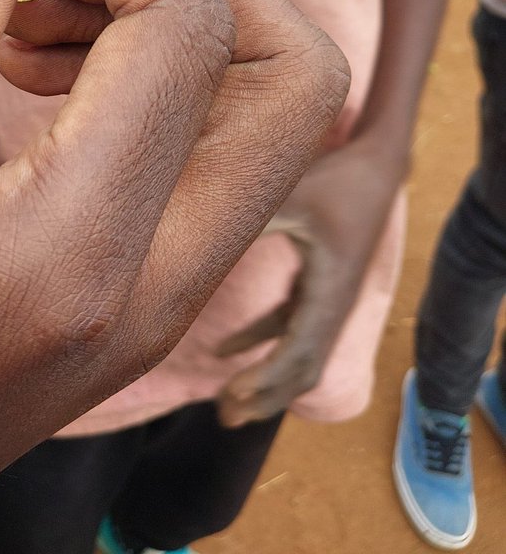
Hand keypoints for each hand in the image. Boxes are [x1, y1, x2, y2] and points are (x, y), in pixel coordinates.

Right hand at [0, 0, 347, 553]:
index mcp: (71, 258)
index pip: (187, 36)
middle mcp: (154, 286)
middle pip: (289, 78)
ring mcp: (161, 301)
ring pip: (264, 114)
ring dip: (176, 12)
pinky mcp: (139, 298)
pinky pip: (204, 152)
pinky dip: (153, 71)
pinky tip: (38, 56)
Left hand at [216, 131, 400, 425]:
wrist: (377, 161)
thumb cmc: (336, 175)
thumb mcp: (291, 193)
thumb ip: (250, 215)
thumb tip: (199, 232)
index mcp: (331, 292)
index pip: (300, 354)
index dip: (266, 381)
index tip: (231, 395)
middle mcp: (333, 303)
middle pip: (302, 370)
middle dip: (265, 396)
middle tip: (223, 417)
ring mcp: (328, 296)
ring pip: (297, 355)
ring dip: (264, 379)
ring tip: (225, 404)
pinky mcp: (319, 284)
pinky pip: (289, 327)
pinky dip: (259, 343)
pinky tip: (222, 353)